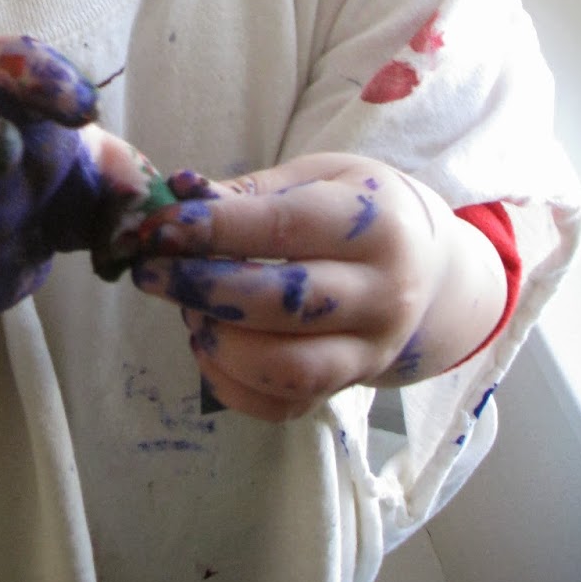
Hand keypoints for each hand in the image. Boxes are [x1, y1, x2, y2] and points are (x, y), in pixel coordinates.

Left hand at [131, 152, 506, 421]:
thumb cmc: (359, 207)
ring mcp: (370, 352)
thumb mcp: (319, 175)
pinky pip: (285, 406)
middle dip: (203, 287)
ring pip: (288, 367)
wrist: (430, 267)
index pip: (284, 228)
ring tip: (186, 312)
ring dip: (220, 342)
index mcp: (376, 226)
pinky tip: (207, 347)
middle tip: (150, 272)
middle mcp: (382, 295)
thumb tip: (179, 193)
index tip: (159, 227)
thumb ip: (250, 191)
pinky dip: (232, 385)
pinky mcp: (348, 388)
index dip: (214, 229)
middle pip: (284, 302)